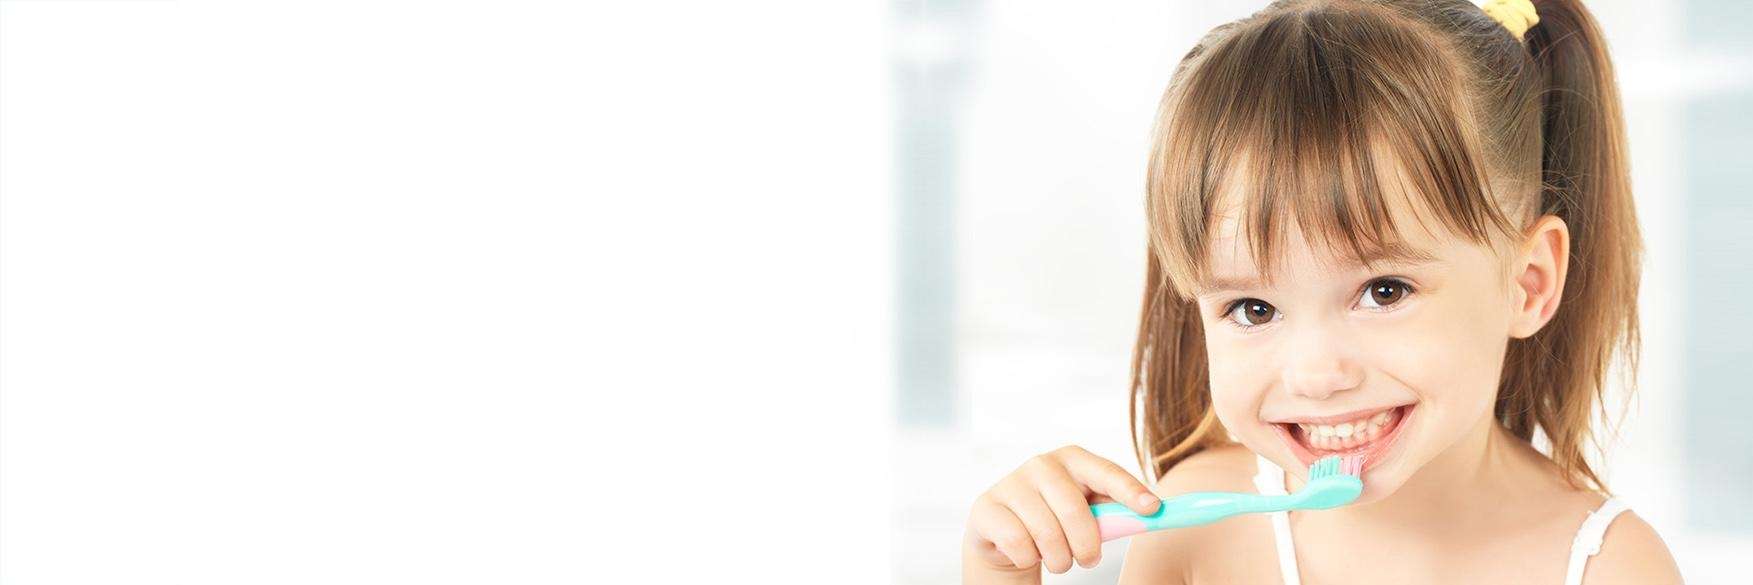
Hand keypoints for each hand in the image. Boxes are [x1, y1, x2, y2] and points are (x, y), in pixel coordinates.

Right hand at [962, 445, 1161, 575]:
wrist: (1005, 536)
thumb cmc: (1056, 520)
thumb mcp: (1089, 513)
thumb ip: (1117, 511)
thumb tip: (1155, 512)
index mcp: (1072, 459)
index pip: (1106, 472)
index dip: (1130, 491)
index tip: (1152, 509)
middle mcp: (1041, 464)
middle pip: (1074, 510)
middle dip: (1086, 546)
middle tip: (1088, 560)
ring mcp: (1011, 483)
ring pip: (1046, 533)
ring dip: (1058, 558)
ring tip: (1057, 558)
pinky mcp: (986, 506)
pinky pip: (1019, 543)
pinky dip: (1029, 558)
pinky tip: (1028, 552)